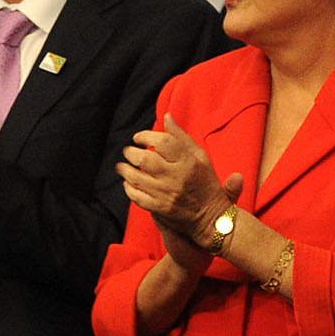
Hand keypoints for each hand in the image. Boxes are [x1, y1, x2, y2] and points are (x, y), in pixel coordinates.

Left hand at [120, 115, 238, 239]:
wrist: (212, 218)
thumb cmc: (206, 184)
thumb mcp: (201, 157)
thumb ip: (182, 137)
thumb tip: (167, 117)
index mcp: (189, 161)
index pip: (163, 142)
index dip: (146, 136)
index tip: (138, 138)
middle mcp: (178, 177)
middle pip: (145, 159)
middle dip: (131, 152)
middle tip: (128, 151)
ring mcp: (168, 194)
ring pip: (137, 178)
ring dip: (125, 169)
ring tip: (122, 166)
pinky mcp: (161, 209)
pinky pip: (138, 197)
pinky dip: (129, 188)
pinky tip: (128, 183)